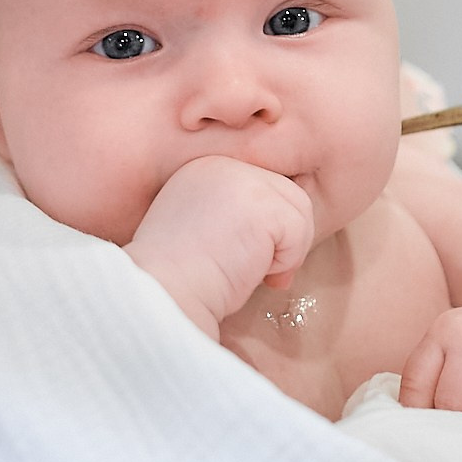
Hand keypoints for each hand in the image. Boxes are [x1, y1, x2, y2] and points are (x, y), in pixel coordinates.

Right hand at [125, 155, 314, 337]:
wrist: (162, 296)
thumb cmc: (179, 280)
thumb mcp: (202, 231)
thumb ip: (235, 216)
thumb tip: (283, 226)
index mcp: (203, 169)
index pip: (262, 188)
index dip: (265, 230)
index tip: (241, 260)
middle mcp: (221, 164)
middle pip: (287, 193)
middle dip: (283, 239)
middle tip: (261, 274)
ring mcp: (240, 179)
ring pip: (299, 209)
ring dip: (288, 251)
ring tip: (256, 273)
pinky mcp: (259, 203)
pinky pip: (299, 229)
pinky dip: (287, 261)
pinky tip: (254, 272)